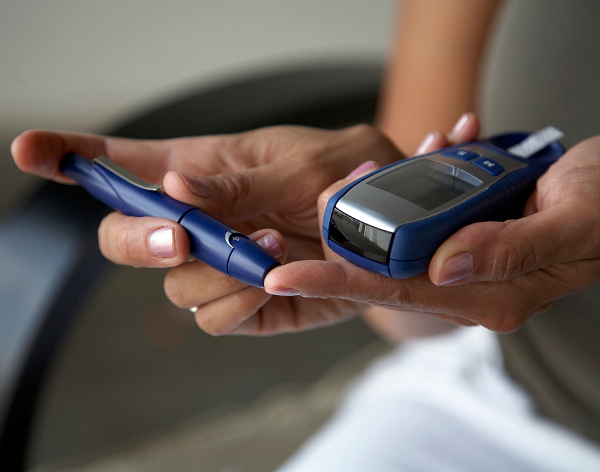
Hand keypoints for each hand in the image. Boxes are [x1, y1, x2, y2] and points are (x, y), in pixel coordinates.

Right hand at [11, 125, 401, 334]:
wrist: (388, 227)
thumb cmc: (345, 174)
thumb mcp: (297, 164)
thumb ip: (237, 182)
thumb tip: (174, 190)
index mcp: (199, 173)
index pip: (121, 165)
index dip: (71, 157)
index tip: (31, 150)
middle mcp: (197, 223)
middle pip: (125, 239)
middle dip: (141, 240)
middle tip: (182, 235)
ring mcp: (216, 268)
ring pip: (174, 287)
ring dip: (214, 271)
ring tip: (270, 246)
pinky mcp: (245, 305)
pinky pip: (214, 318)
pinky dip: (238, 304)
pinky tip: (272, 279)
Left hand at [265, 119, 599, 332]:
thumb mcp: (571, 222)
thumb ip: (509, 250)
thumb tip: (443, 267)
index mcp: (491, 294)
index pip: (397, 291)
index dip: (336, 282)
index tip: (283, 277)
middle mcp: (470, 283)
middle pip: (383, 269)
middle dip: (335, 244)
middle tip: (294, 217)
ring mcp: (466, 258)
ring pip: (399, 238)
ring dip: (375, 201)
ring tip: (359, 171)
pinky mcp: (467, 234)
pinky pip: (426, 215)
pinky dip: (420, 180)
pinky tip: (432, 147)